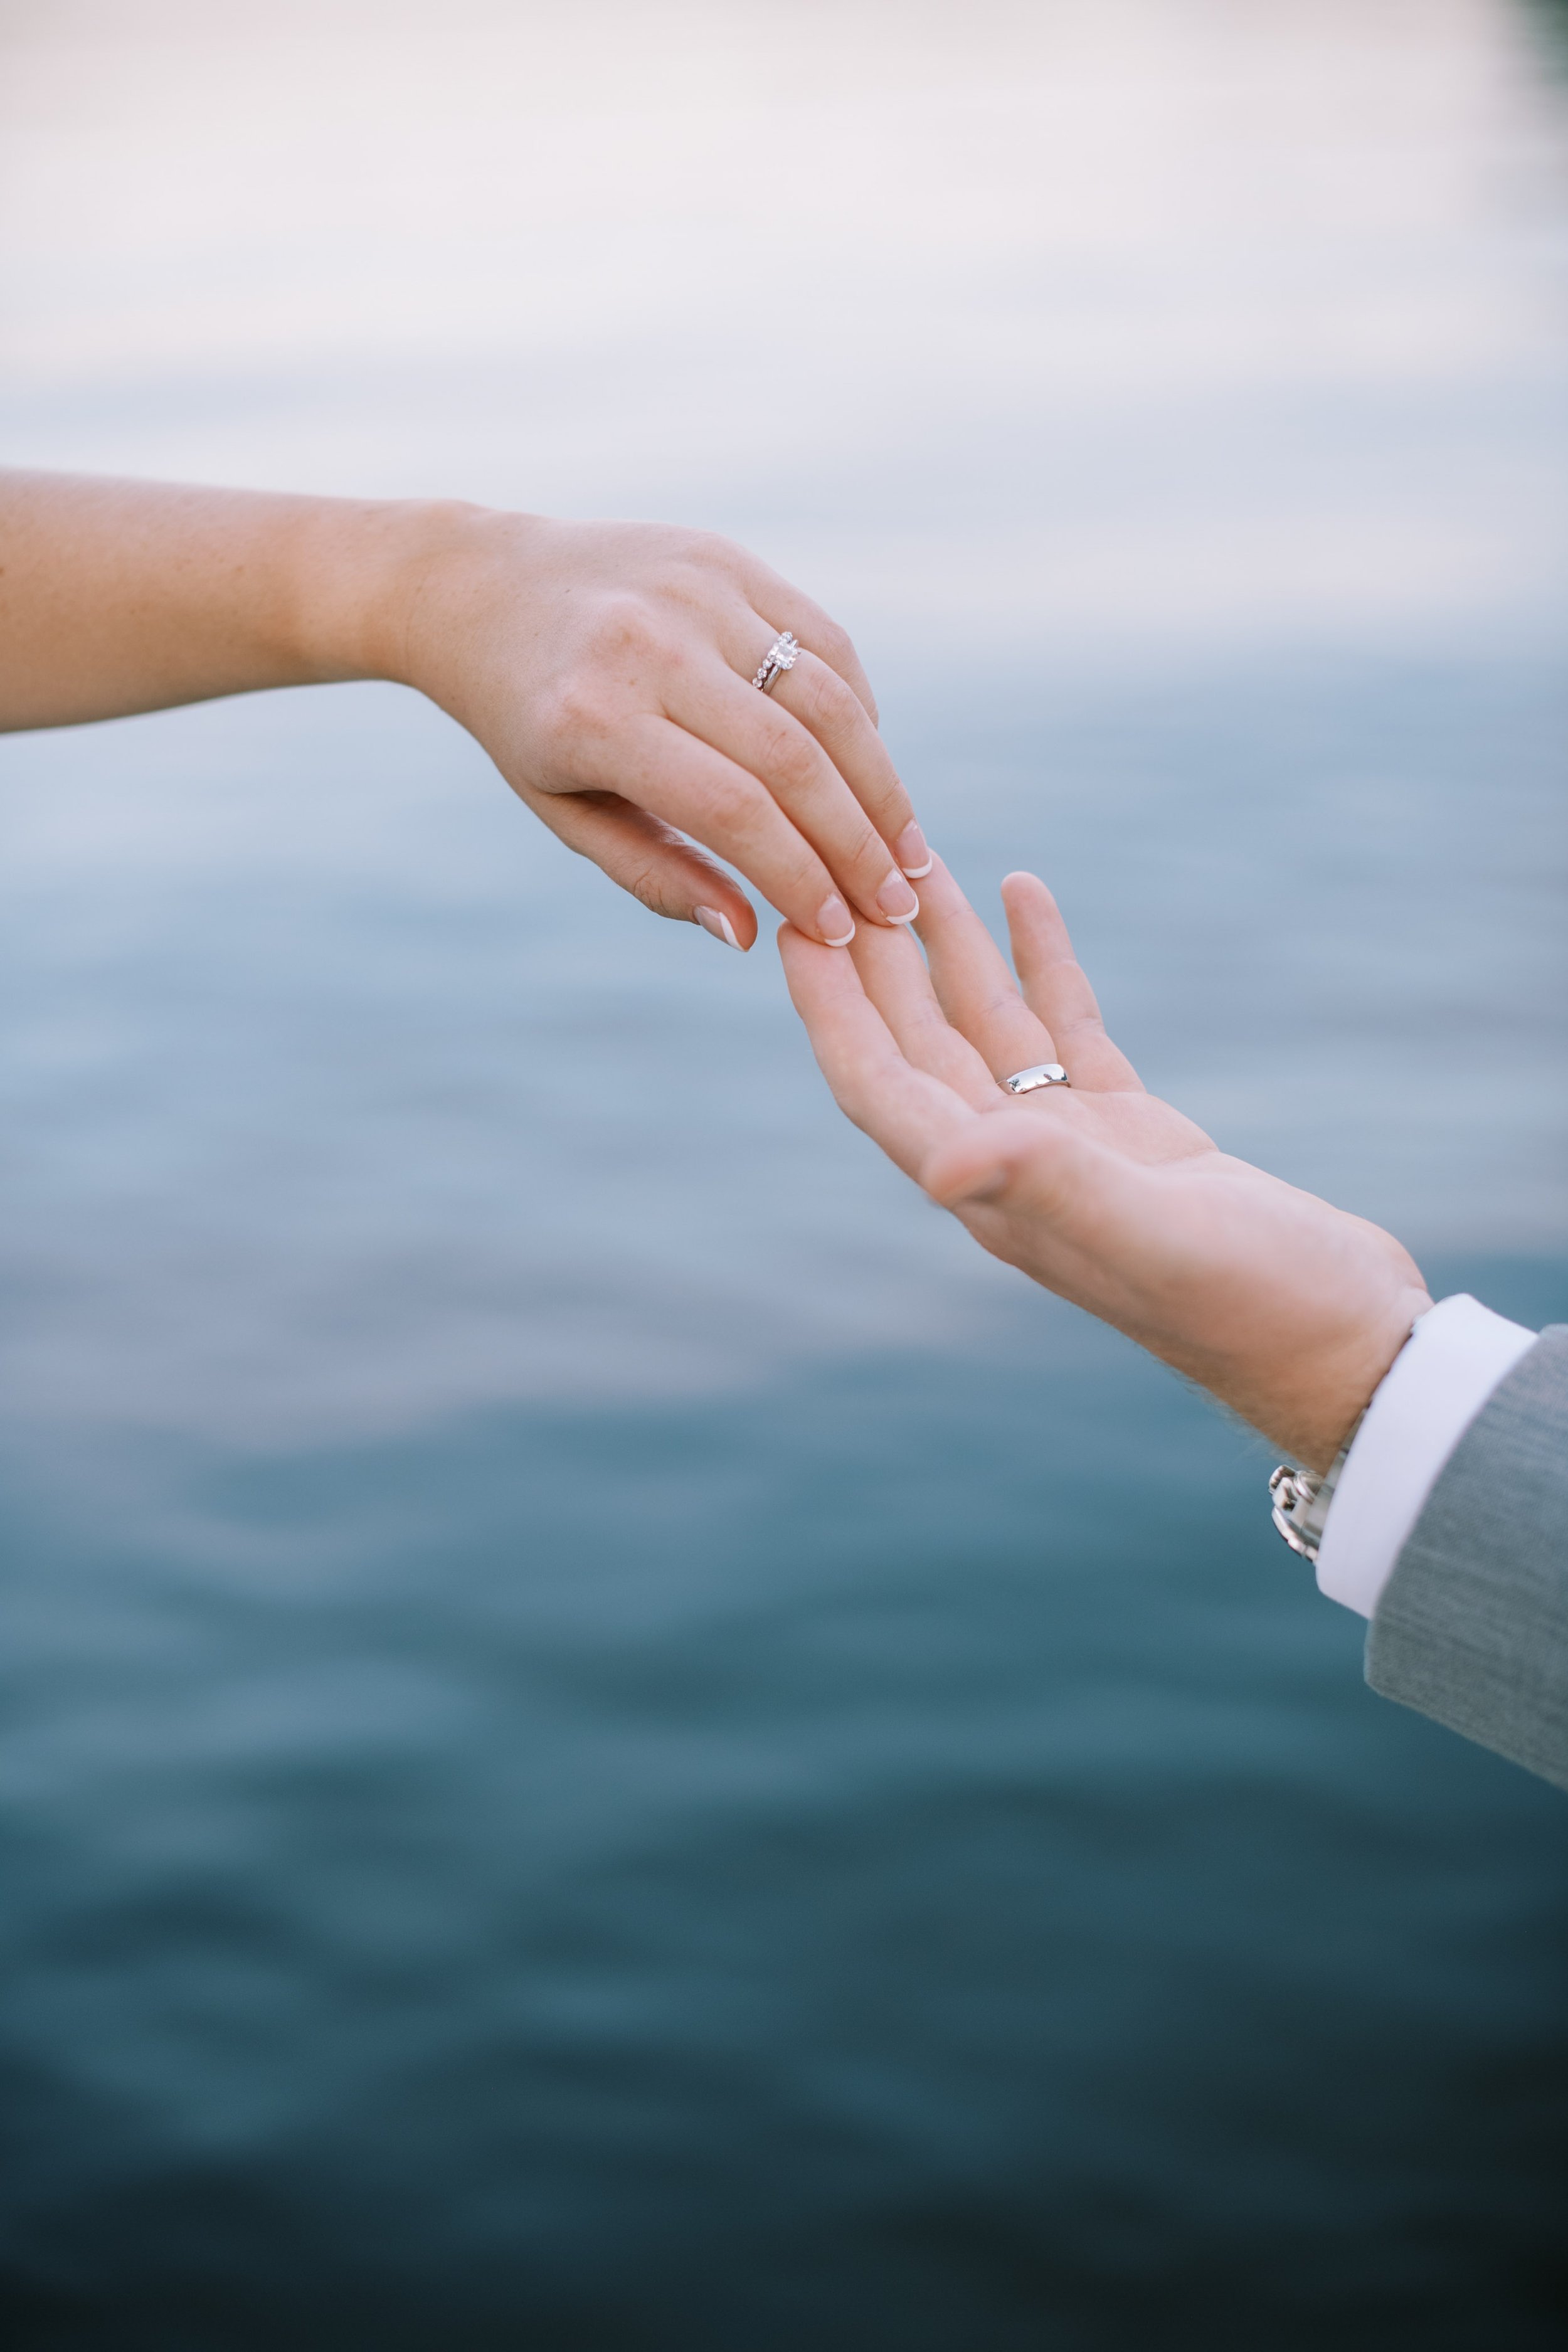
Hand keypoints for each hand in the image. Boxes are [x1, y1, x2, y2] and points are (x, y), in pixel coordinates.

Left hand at [395, 509, 929, 949]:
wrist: (482, 588)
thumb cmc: (526, 722)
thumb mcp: (567, 812)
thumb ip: (656, 876)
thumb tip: (750, 935)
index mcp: (595, 719)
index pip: (734, 811)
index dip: (802, 877)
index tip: (844, 929)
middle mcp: (651, 645)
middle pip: (793, 759)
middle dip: (858, 843)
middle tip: (897, 904)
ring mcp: (695, 590)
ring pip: (826, 697)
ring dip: (880, 782)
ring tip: (905, 849)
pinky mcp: (727, 557)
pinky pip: (822, 640)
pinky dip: (859, 710)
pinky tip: (870, 769)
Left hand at [779, 859, 1431, 1468]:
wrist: (1344, 1345)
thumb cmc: (1254, 1305)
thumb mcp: (1151, 1235)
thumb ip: (1051, 1188)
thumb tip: (939, 1162)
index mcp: (994, 1194)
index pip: (882, 1087)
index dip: (832, 1010)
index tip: (795, 927)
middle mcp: (1015, 1168)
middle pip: (919, 1043)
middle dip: (877, 958)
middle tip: (837, 860)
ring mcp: (1073, 1148)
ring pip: (989, 1026)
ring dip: (951, 946)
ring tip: (919, 861)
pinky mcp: (1133, 1132)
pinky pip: (1066, 1029)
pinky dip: (1043, 963)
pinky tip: (1025, 895)